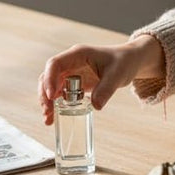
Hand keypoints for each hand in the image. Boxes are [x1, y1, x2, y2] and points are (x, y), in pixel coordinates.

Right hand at [38, 34, 164, 124]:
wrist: (129, 61)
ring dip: (47, 102)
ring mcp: (71, 73)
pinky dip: (55, 105)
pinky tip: (54, 118)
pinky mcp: (73, 83)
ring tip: (49, 119)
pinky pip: (60, 94)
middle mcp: (70, 63)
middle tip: (48, 112)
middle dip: (45, 95)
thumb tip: (95, 106)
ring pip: (51, 86)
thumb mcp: (118, 75)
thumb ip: (106, 89)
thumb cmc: (123, 62)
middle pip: (48, 76)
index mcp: (78, 54)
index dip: (50, 79)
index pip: (55, 64)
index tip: (51, 96)